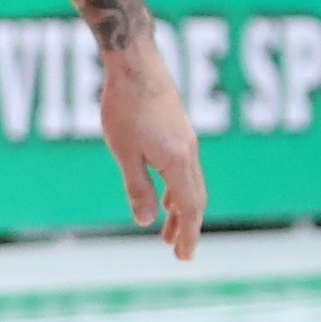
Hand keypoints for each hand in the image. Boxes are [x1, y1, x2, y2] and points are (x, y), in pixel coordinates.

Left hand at [98, 22, 207, 257]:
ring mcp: (185, 140)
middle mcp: (188, 152)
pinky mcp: (178, 131)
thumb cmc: (124, 107)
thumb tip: (147, 221)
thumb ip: (138, 187)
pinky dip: (179, 190)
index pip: (190, 207)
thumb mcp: (124, 153)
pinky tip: (167, 195)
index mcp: (178, 161)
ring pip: (191, 184)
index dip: (188, 234)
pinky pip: (185, 169)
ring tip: (169, 231)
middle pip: (196, 198)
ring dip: (182, 210)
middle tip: (180, 253)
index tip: (185, 258)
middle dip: (188, 226)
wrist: (134, 63)